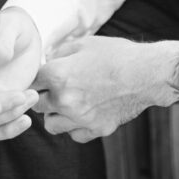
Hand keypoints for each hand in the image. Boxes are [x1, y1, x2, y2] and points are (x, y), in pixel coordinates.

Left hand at [32, 38, 178, 142]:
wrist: (148, 73)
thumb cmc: (117, 54)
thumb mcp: (86, 43)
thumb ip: (60, 52)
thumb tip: (47, 59)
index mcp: (59, 75)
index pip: (30, 82)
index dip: (35, 77)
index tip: (42, 75)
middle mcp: (64, 100)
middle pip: (35, 105)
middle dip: (41, 95)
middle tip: (54, 88)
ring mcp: (80, 118)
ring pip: (50, 124)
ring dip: (55, 114)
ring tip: (67, 102)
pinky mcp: (96, 130)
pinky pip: (73, 134)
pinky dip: (75, 126)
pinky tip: (84, 112)